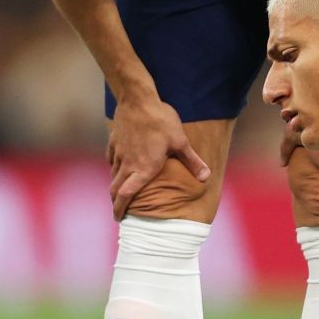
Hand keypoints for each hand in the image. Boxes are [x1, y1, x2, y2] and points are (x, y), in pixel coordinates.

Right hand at [107, 92, 209, 217]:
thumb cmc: (161, 120)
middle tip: (118, 211)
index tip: (118, 219)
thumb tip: (206, 177)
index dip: (120, 209)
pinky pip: (112, 159)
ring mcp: (119, 152)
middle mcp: (128, 164)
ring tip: (121, 191)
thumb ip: (192, 161)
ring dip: (116, 186)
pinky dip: (115, 166)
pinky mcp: (114, 141)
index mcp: (143, 169)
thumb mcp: (180, 141)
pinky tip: (120, 164)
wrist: (138, 99)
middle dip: (115, 202)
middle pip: (115, 189)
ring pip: (114, 174)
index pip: (126, 195)